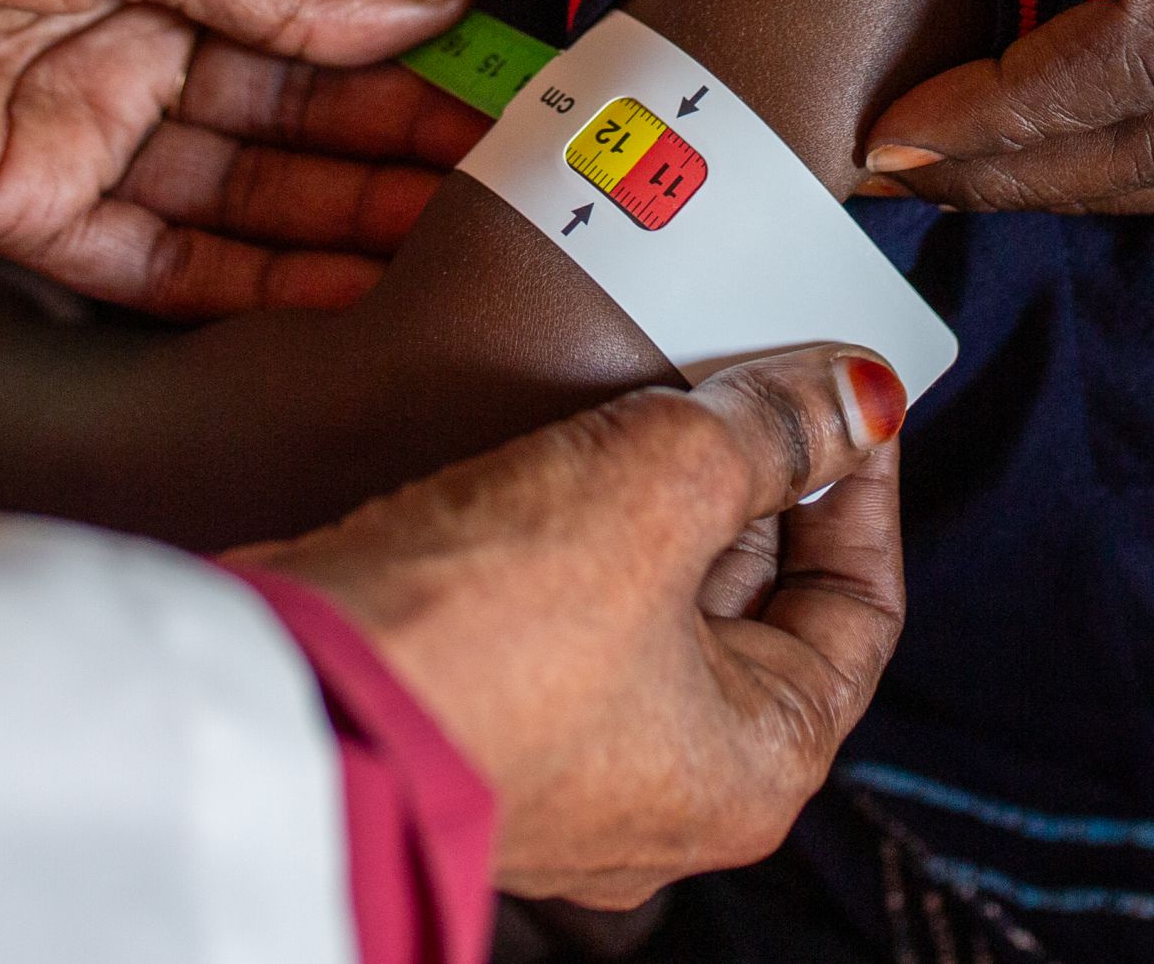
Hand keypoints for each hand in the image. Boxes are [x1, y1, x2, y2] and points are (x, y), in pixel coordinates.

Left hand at [0, 0, 483, 314]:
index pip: (317, 33)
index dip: (411, 70)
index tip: (514, 102)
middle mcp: (125, 55)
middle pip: (291, 130)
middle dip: (400, 167)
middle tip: (520, 204)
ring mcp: (74, 136)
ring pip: (240, 204)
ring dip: (344, 236)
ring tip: (460, 262)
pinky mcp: (13, 211)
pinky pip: (149, 268)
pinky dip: (243, 288)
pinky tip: (338, 303)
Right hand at [237, 346, 909, 906]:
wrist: (292, 700)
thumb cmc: (490, 624)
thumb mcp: (661, 484)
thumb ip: (773, 428)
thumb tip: (861, 394)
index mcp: (756, 769)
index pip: (860, 611)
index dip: (859, 480)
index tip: (844, 386)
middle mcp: (670, 792)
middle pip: (755, 603)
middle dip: (750, 476)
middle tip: (739, 361)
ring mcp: (568, 767)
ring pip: (652, 602)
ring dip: (654, 492)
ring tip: (645, 380)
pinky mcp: (477, 721)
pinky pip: (560, 613)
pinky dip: (573, 526)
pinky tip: (555, 441)